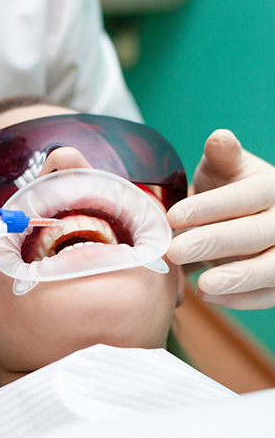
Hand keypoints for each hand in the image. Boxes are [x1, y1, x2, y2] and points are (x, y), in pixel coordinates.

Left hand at [166, 130, 274, 309]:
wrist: (241, 217)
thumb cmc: (227, 191)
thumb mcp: (223, 171)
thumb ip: (222, 159)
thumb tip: (219, 137)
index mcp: (271, 188)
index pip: (244, 197)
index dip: (210, 208)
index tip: (172, 217)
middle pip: (256, 233)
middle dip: (214, 243)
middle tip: (175, 252)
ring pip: (272, 268)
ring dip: (238, 279)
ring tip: (202, 286)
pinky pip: (270, 294)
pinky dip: (242, 299)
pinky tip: (208, 297)